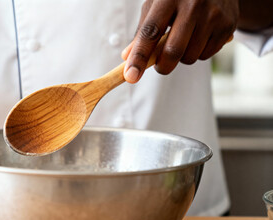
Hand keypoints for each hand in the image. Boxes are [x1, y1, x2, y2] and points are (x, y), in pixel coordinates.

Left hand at [122, 0, 238, 82]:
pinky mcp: (228, 25)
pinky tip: (199, 37)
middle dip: (163, 66)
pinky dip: (198, 53)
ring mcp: (213, 15)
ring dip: (181, 58)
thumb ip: (142, 31)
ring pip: (190, 57)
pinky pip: (206, 55)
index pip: (150, 33)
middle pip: (173, 51)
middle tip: (160, 65)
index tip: (131, 76)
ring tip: (184, 41)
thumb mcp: (157, 5)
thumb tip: (127, 57)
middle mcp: (193, 4)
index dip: (139, 57)